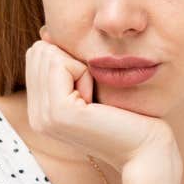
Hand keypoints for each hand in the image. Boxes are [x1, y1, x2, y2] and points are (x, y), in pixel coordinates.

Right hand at [25, 28, 176, 179]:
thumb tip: (47, 31)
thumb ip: (67, 66)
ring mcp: (43, 116)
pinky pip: (62, 64)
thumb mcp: (93, 88)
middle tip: (95, 94)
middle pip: (39, 50)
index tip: (92, 89)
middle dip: (72, 60)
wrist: (146, 151)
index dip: (70, 59)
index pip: (37, 54)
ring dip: (81, 67)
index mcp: (41, 110)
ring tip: (96, 99)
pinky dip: (85, 73)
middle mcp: (36, 115)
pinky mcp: (58, 112)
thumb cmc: (130, 116)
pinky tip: (97, 102)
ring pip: (48, 53)